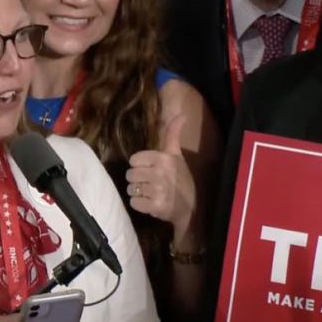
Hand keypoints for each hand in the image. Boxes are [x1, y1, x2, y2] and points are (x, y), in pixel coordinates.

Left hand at [126, 115, 194, 235]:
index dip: (140, 166)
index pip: (133, 160)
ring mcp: (157, 190)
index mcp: (164, 158)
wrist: (192, 208)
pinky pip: (133, 202)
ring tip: (151, 193)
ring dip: (138, 193)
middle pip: (130, 174)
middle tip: (151, 184)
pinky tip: (151, 203)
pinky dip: (140, 205)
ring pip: (130, 189)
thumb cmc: (182, 179)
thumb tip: (181, 114)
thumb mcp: (177, 155)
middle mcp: (159, 172)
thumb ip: (173, 134)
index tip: (152, 170)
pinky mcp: (154, 206)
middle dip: (138, 180)